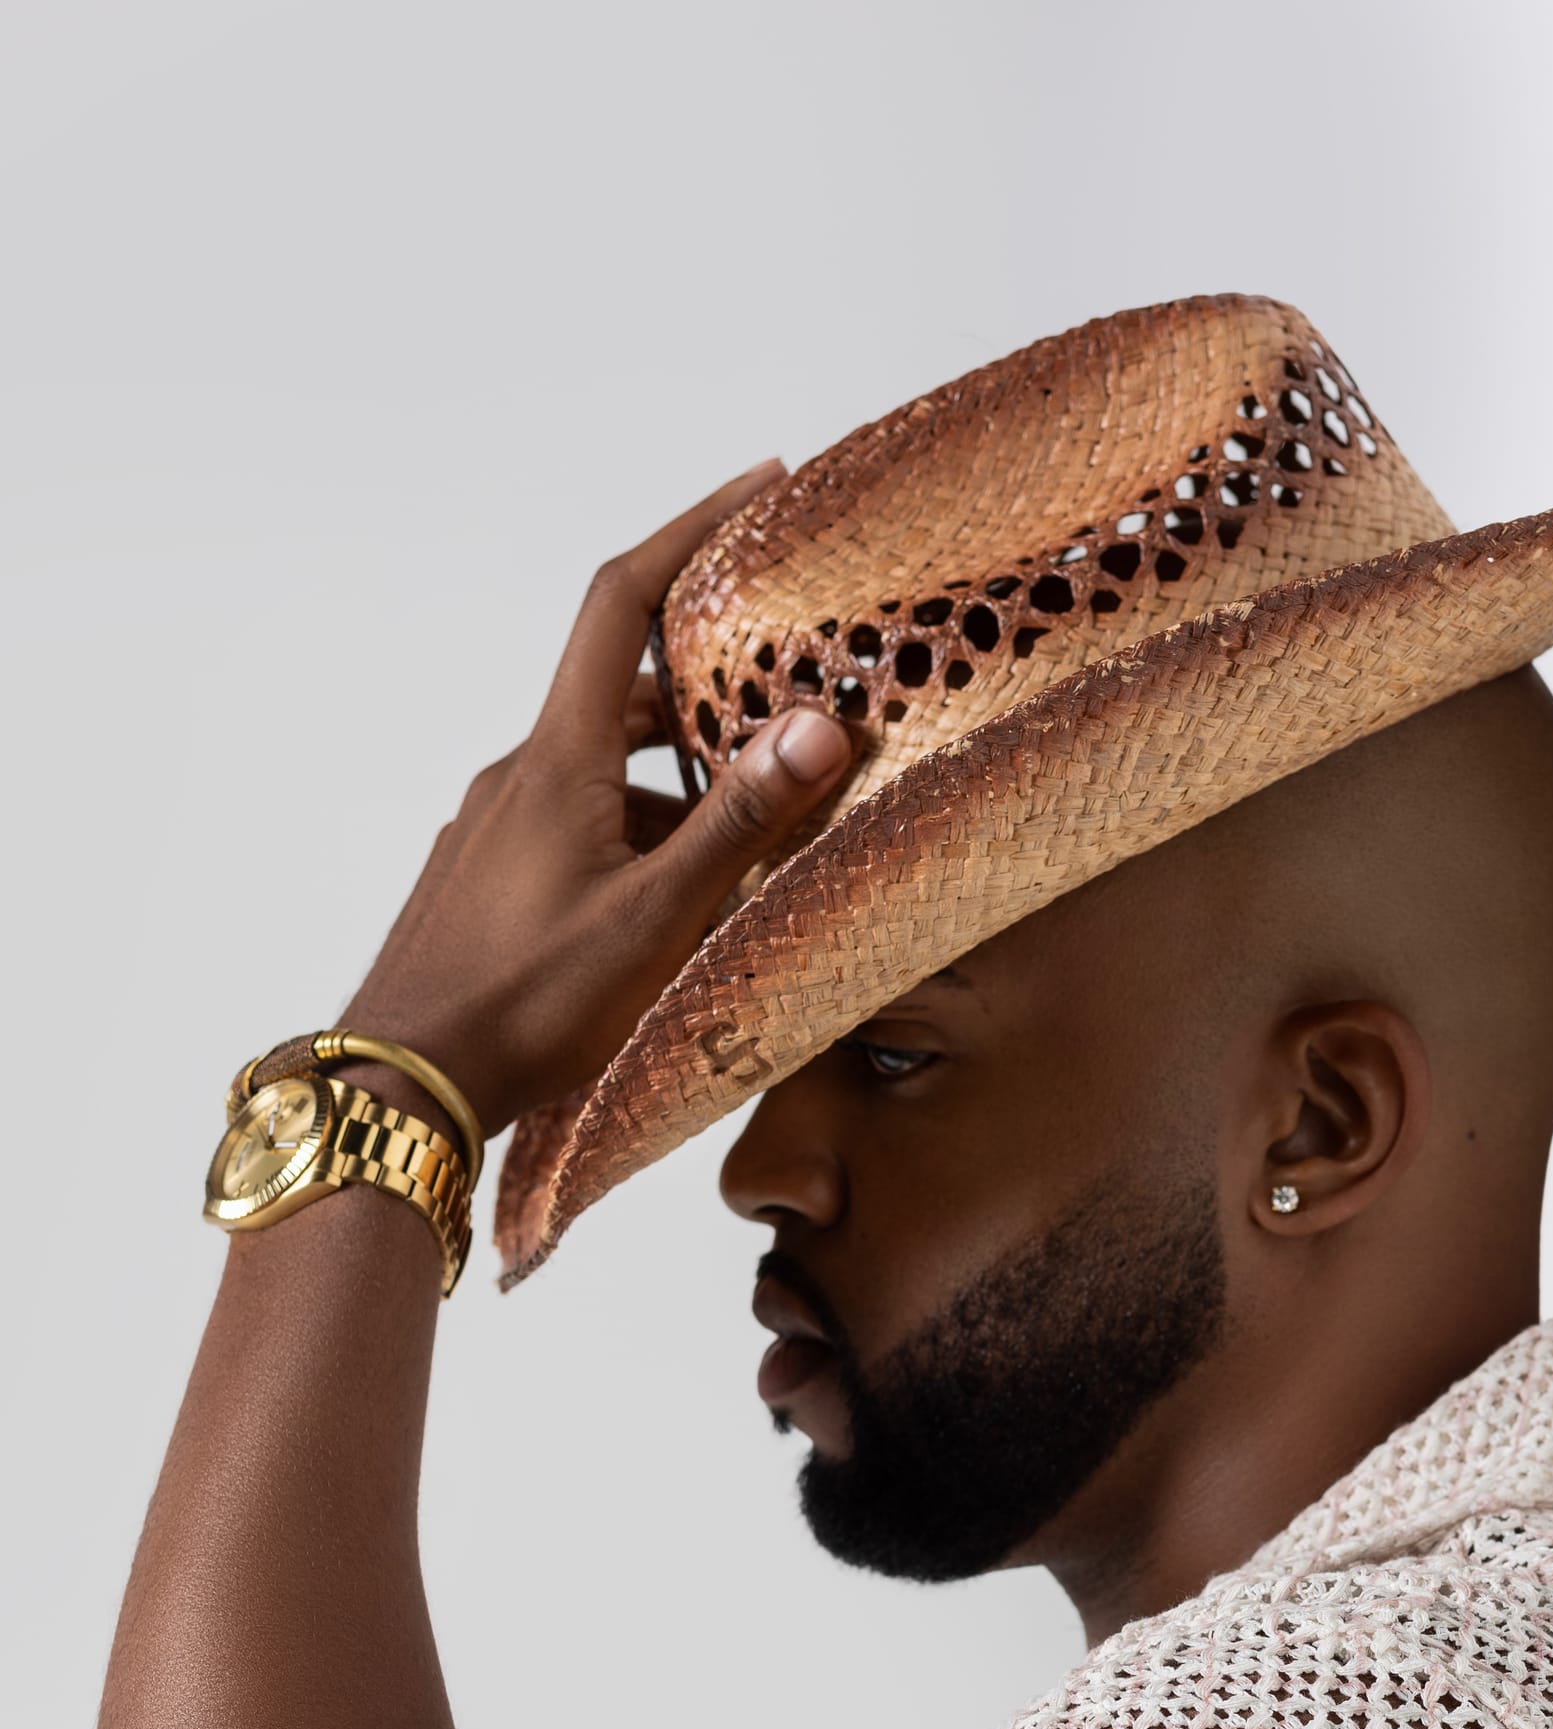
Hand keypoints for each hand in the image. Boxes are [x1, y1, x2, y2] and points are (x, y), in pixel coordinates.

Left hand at [346, 463, 851, 1134]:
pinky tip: (677, 908)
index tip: (761, 485)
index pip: (621, 600)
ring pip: (605, 773)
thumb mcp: (654, 920)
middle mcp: (520, 775)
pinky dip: (638, 838)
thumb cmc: (522, 1009)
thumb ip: (737, 826)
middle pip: (623, 692)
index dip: (692, 528)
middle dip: (710, 690)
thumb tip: (817, 731)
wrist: (403, 1087)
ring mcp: (497, 828)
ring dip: (679, 788)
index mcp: (558, 760)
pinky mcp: (490, 881)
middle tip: (790, 703)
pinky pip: (578, 827)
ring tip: (751, 842)